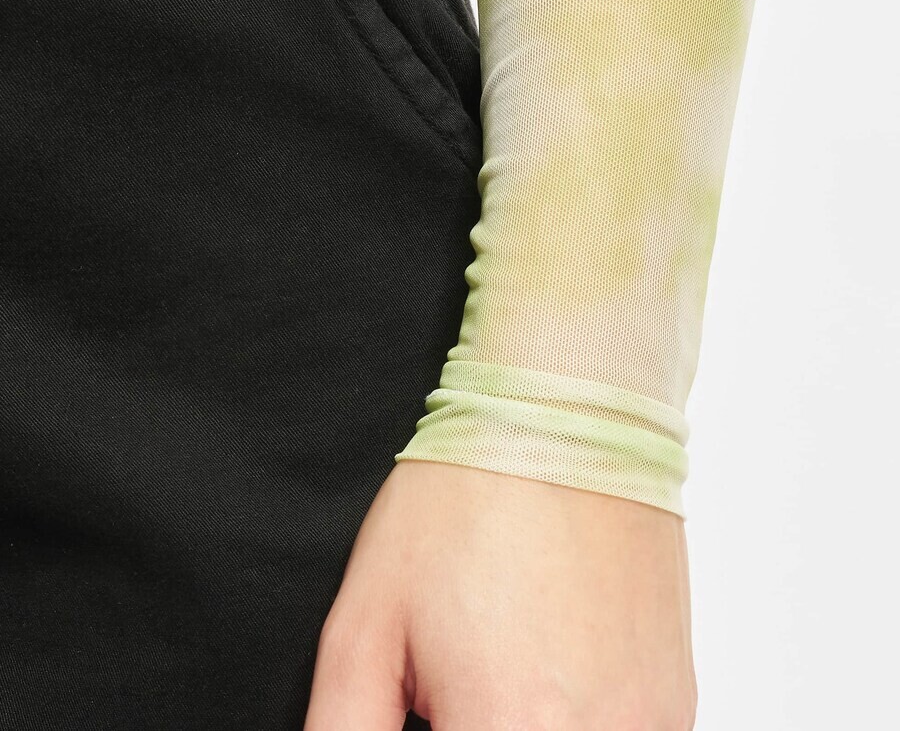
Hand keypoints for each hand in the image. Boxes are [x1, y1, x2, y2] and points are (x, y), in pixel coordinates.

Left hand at [303, 458, 696, 728]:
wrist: (571, 413)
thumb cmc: (471, 496)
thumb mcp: (367, 620)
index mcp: (510, 728)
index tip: (431, 718)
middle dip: (473, 728)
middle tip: (456, 690)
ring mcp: (649, 728)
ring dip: (528, 725)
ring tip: (502, 670)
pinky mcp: (678, 703)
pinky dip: (576, 724)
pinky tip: (547, 670)